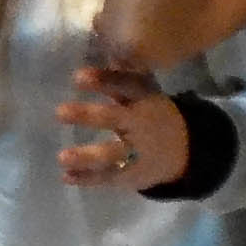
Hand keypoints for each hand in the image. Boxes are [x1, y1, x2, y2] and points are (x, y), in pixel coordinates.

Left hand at [54, 60, 190, 191]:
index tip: (77, 77)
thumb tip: (82, 66)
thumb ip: (117, 83)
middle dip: (88, 115)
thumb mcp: (142, 96)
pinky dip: (87, 178)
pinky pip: (109, 177)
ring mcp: (138, 151)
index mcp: (143, 100)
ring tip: (62, 157)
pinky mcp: (132, 174)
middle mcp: (140, 124)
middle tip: (59, 112)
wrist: (185, 150)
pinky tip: (66, 177)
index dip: (103, 81)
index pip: (125, 86)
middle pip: (115, 119)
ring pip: (112, 154)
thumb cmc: (152, 115)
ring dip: (86, 156)